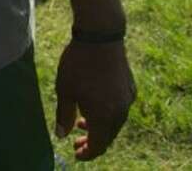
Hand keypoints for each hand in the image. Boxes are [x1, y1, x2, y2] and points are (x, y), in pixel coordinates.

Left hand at [53, 40, 135, 160]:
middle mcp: (121, 112)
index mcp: (105, 116)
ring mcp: (128, 100)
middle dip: (92, 141)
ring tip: (81, 122)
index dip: (87, 153)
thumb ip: (63, 115)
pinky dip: (107, 114)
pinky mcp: (130, 89)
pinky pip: (119, 109)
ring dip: (99, 127)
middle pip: (108, 136)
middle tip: (76, 142)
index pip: (99, 145)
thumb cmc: (78, 64)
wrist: (101, 37)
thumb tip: (61, 135)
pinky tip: (94, 105)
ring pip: (114, 123)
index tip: (76, 153)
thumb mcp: (65, 90)